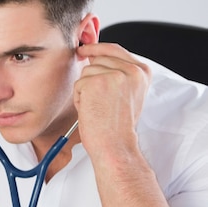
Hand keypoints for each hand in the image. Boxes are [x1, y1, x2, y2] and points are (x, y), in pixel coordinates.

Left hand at [74, 43, 150, 162]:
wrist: (114, 145)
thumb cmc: (116, 126)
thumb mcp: (126, 94)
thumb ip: (117, 73)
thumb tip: (94, 56)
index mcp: (142, 71)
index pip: (114, 49)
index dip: (96, 48)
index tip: (84, 48)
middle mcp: (131, 70)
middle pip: (97, 60)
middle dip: (90, 79)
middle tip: (98, 102)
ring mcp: (115, 75)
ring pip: (86, 72)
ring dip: (85, 91)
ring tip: (97, 108)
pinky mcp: (97, 82)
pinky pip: (78, 84)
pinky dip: (79, 99)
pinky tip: (90, 110)